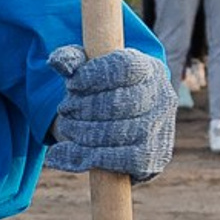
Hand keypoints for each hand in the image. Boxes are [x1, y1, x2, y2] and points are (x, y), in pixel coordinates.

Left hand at [46, 44, 176, 181]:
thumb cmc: (104, 91)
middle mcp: (162, 97)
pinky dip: (90, 157)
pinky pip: (122, 160)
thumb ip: (71, 60)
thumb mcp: (87, 69)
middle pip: (119, 102)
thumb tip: (57, 63)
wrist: (129, 124)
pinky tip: (67, 153)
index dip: (94, 74)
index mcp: (149, 69)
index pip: (124, 67)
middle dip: (83, 108)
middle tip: (65, 109)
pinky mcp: (154, 157)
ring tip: (66, 127)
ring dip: (82, 133)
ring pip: (118, 132)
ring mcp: (160, 129)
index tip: (72, 84)